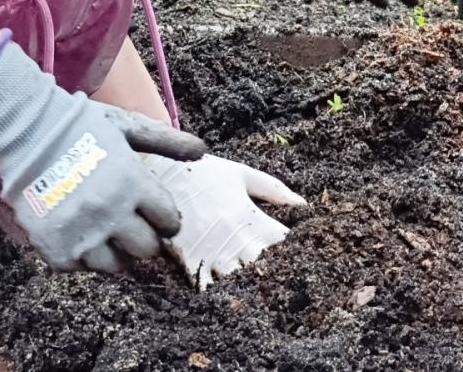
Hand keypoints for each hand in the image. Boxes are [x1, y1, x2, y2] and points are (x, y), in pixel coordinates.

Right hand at [0, 41, 206, 271]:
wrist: (24, 132)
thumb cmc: (79, 125)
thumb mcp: (126, 127)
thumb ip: (166, 141)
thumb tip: (202, 150)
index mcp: (133, 183)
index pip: (169, 220)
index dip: (167, 220)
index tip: (159, 218)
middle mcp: (111, 213)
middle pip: (146, 249)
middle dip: (144, 239)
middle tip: (130, 227)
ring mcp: (82, 233)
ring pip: (116, 265)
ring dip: (113, 252)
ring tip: (102, 232)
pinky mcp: (56, 248)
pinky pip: (81, 267)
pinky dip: (80, 254)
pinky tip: (76, 232)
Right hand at [142, 154, 305, 289]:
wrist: (158, 173)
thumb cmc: (203, 172)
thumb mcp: (240, 174)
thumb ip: (273, 189)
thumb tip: (303, 204)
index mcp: (249, 216)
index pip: (283, 243)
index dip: (294, 250)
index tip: (298, 252)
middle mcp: (233, 238)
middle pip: (265, 269)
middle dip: (272, 272)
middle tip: (276, 272)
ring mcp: (211, 253)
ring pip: (239, 283)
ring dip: (247, 284)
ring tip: (250, 280)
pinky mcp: (189, 262)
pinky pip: (208, 287)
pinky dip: (217, 290)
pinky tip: (222, 286)